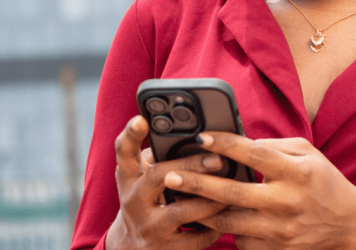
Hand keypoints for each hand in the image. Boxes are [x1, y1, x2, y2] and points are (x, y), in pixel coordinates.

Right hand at [106, 116, 228, 249]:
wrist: (132, 248)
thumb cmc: (146, 201)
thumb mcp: (143, 179)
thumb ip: (160, 158)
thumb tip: (197, 137)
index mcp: (128, 178)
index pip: (123, 151)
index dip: (130, 134)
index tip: (141, 119)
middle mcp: (134, 200)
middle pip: (157, 177)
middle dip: (189, 166)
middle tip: (217, 159)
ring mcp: (148, 226)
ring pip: (181, 212)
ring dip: (209, 200)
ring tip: (231, 190)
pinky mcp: (165, 249)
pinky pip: (195, 238)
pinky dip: (214, 228)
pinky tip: (227, 218)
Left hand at [161, 132, 355, 249]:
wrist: (350, 225)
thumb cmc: (324, 182)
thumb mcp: (307, 154)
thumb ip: (274, 147)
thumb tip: (237, 143)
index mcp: (296, 172)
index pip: (255, 155)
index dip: (226, 145)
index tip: (201, 137)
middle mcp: (287, 202)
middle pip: (233, 193)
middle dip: (198, 183)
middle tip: (170, 175)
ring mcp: (281, 230)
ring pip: (230, 222)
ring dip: (203, 210)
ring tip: (183, 198)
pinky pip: (242, 242)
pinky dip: (228, 231)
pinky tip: (218, 220)